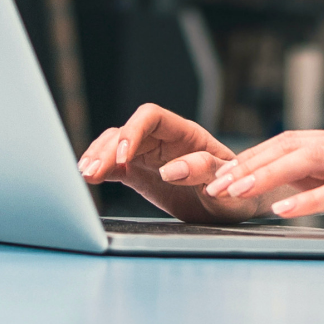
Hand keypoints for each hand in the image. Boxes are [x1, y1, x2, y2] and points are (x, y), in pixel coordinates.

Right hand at [78, 104, 259, 223]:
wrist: (235, 207)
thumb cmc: (238, 192)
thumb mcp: (229, 183)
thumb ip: (204, 171)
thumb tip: (171, 170)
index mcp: (187, 134)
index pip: (152, 117)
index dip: (133, 131)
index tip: (124, 157)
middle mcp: (165, 140)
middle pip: (128, 131)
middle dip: (108, 149)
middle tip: (92, 173)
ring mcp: (150, 155)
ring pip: (116, 145)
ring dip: (99, 157)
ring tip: (85, 175)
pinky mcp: (140, 173)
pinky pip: (115, 164)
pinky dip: (100, 167)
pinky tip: (88, 176)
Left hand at [207, 129, 323, 234]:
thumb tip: (299, 191)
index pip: (291, 142)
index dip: (254, 156)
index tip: (222, 174)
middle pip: (290, 146)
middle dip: (248, 164)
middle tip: (213, 183)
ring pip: (306, 162)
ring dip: (265, 177)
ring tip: (235, 193)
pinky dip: (307, 200)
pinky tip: (283, 211)